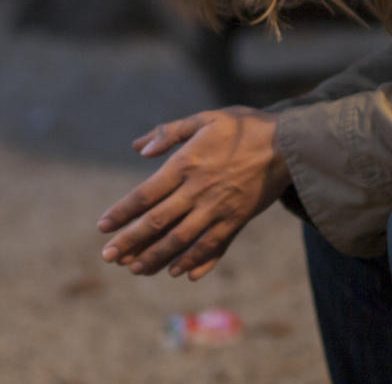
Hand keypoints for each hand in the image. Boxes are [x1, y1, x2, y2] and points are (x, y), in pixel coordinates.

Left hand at [96, 106, 291, 280]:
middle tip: (108, 256)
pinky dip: (195, 261)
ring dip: (155, 257)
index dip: (122, 212)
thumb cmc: (243, 127)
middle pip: (157, 223)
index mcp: (186, 164)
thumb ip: (169, 133)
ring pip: (181, 240)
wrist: (289, 143)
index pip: (145, 194)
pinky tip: (179, 273)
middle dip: (130, 241)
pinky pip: (212, 246)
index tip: (102, 226)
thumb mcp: (204, 119)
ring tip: (134, 270)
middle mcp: (198, 191)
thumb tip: (138, 148)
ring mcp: (218, 210)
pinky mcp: (237, 221)